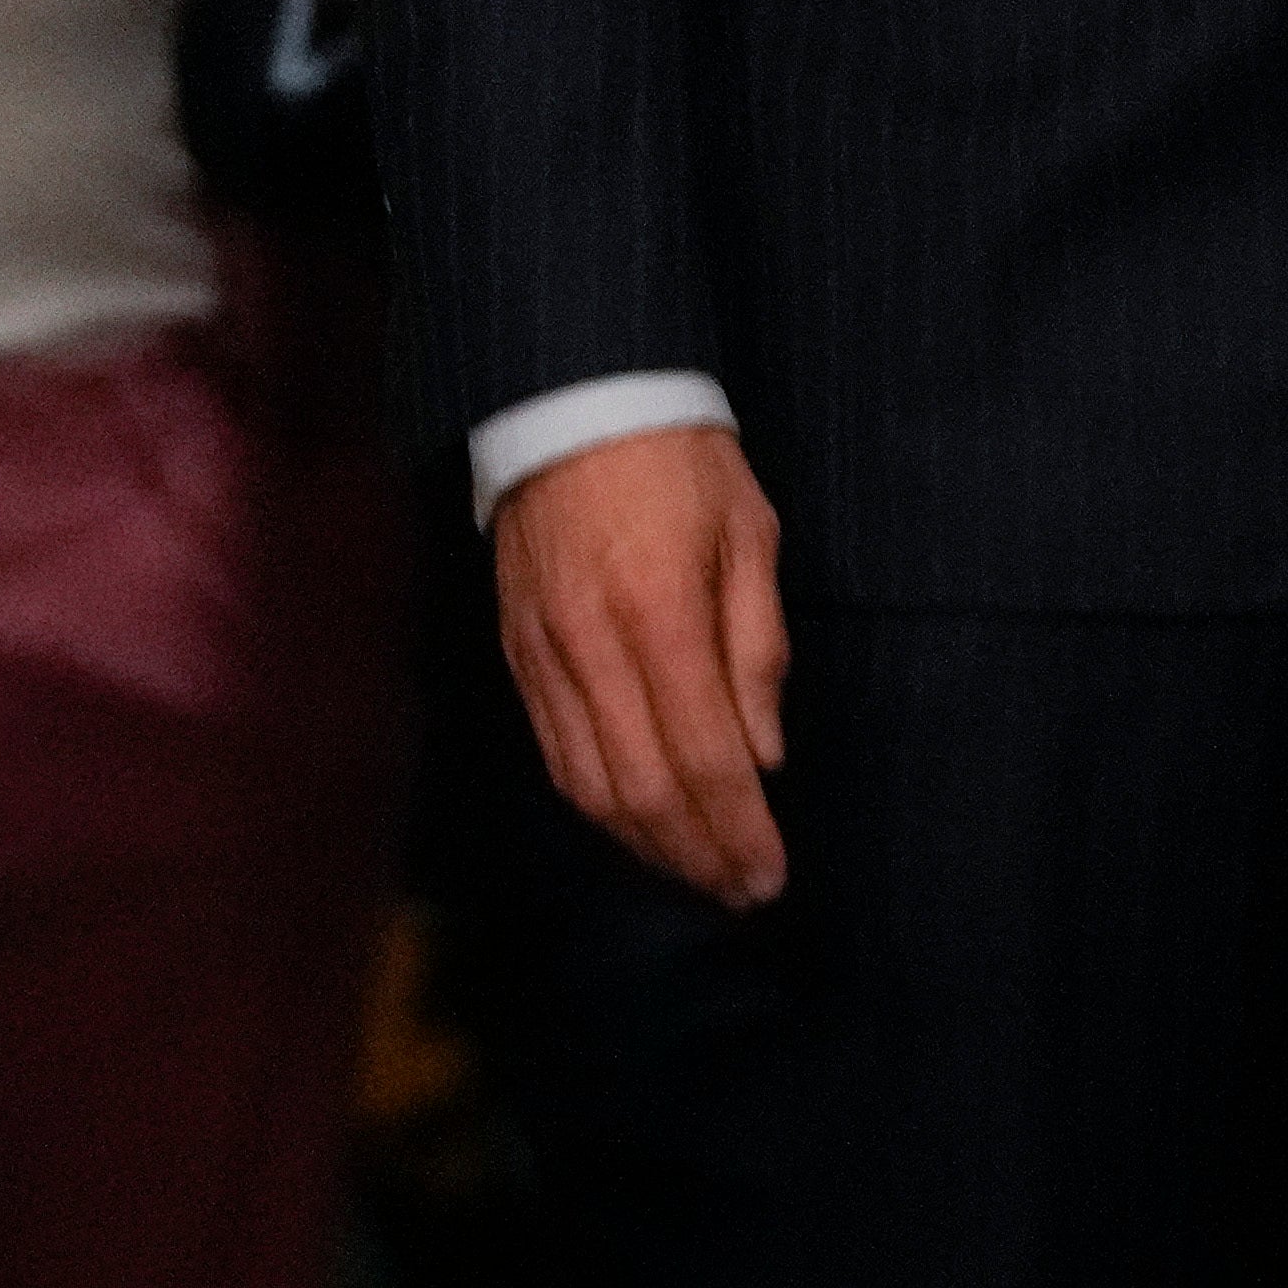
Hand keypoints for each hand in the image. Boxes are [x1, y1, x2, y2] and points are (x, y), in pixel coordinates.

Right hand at [493, 421, 790, 904]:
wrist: (571, 395)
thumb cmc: (679, 456)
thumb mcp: (750, 532)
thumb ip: (757, 649)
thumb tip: (763, 756)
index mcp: (663, 613)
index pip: (706, 757)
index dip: (740, 830)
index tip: (770, 874)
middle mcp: (594, 646)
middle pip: (644, 790)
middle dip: (697, 856)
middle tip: (741, 892)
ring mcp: (546, 653)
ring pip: (590, 785)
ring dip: (646, 845)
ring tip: (696, 872)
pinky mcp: (518, 650)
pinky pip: (555, 752)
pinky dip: (597, 804)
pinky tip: (635, 822)